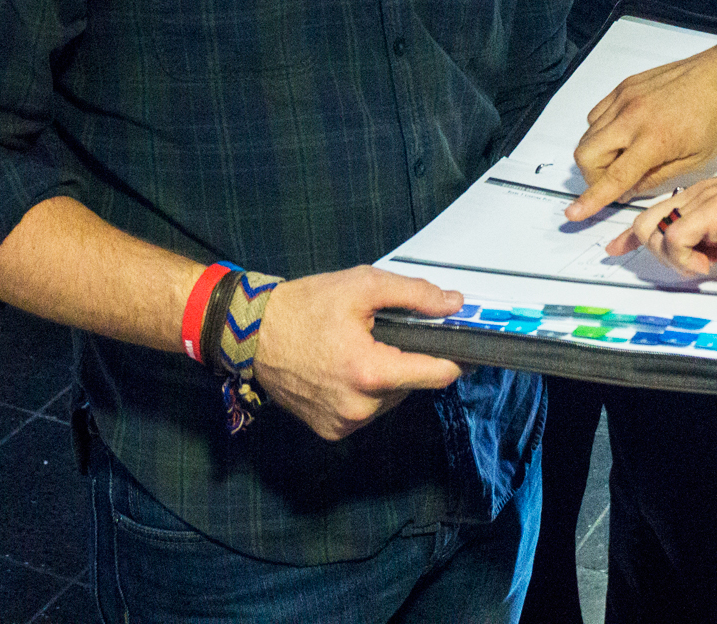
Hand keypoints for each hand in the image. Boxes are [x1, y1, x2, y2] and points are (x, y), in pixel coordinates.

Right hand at [250, 266, 466, 441]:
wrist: (252, 334)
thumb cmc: (304, 307)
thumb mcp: (363, 286)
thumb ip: (414, 294)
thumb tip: (453, 303)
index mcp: (369, 372)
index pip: (436, 376)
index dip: (455, 359)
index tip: (465, 349)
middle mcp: (359, 407)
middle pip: (412, 385)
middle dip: (408, 360)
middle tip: (386, 335)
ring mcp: (343, 423)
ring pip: (390, 400)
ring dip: (387, 378)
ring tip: (362, 350)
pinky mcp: (331, 431)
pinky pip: (367, 411)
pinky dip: (366, 392)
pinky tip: (346, 370)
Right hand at [569, 39, 716, 219]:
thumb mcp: (697, 161)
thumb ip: (657, 179)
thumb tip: (629, 190)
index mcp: (655, 139)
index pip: (613, 178)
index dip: (591, 199)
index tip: (574, 212)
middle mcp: (634, 115)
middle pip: (586, 155)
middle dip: (594, 176)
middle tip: (616, 182)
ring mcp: (627, 97)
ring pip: (588, 134)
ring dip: (598, 153)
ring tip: (626, 157)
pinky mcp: (626, 86)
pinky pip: (597, 114)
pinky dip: (602, 130)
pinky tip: (625, 135)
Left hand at [606, 168, 716, 276]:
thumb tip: (713, 250)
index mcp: (713, 190)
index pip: (663, 206)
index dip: (637, 228)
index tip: (621, 243)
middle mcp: (705, 191)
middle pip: (649, 216)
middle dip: (637, 242)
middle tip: (633, 258)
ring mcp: (707, 200)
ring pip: (657, 229)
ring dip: (672, 258)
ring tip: (701, 265)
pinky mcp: (714, 213)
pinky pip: (675, 241)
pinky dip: (686, 260)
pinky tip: (710, 264)